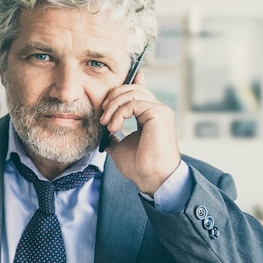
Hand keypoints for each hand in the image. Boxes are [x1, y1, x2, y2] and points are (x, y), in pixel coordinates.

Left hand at [100, 71, 180, 194]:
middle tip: (102, 115)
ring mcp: (159, 110)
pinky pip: (133, 103)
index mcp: (150, 116)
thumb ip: (115, 135)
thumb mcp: (120, 147)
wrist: (151, 178)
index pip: (140, 92)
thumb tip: (105, 132)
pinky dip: (119, 113)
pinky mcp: (158, 113)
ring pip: (132, 93)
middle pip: (133, 89)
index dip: (128, 84)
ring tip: (106, 123)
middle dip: (113, 97)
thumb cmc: (139, 166)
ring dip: (113, 106)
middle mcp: (157, 110)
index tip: (110, 89)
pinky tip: (113, 127)